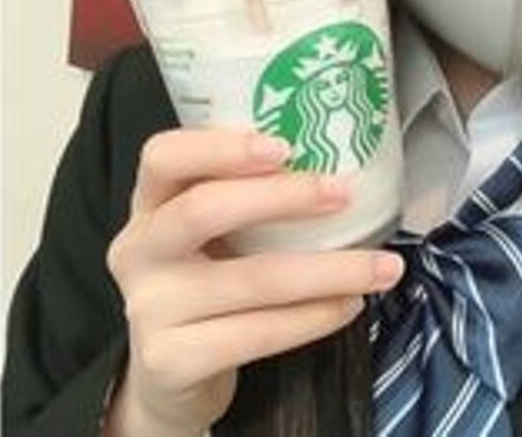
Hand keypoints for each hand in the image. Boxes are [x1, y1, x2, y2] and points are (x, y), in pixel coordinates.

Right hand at [103, 127, 403, 435]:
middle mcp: (139, 251)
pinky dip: (315, 317)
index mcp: (148, 203)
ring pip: (253, 279)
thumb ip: (242, 191)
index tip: (284, 146)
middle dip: (284, 197)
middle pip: (204, 209)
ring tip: (382, 266)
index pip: (163, 156)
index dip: (221, 147)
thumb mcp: (207, 229)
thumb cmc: (204, 278)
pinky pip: (259, 333)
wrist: (169, 374)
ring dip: (331, 270)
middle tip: (343, 194)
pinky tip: (348, 305)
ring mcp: (150, 308)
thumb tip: (333, 155)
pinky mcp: (172, 361)